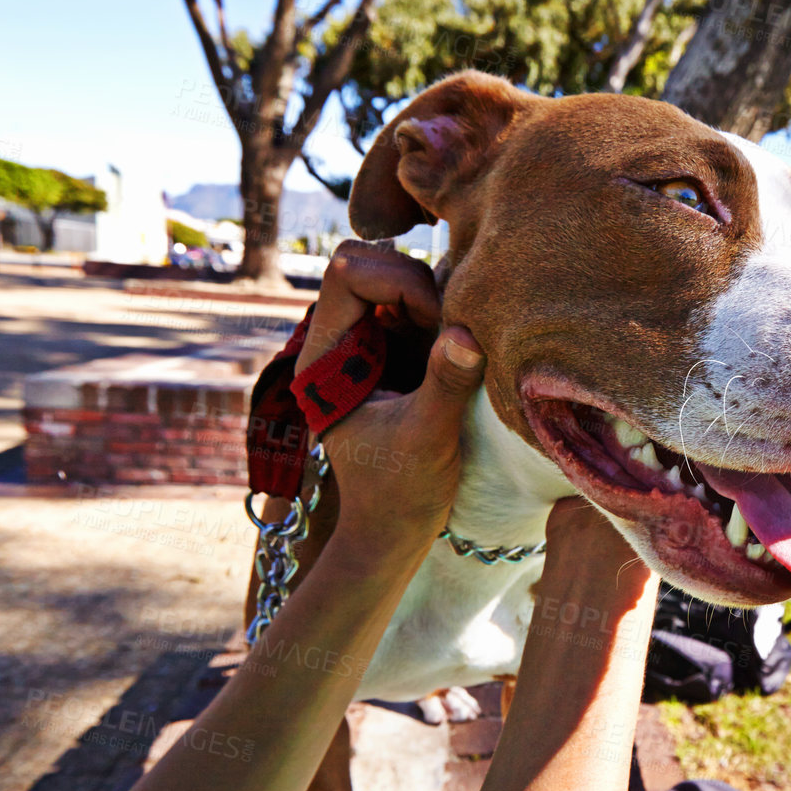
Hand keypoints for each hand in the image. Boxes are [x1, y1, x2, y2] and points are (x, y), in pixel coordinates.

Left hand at [303, 240, 485, 556]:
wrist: (396, 528)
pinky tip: (462, 352)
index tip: (434, 322)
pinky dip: (448, 315)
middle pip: (370, 262)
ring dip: (437, 301)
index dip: (395, 280)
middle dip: (418, 284)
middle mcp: (340, 341)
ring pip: (399, 278)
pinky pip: (422, 304)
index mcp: (324, 359)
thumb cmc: (402, 492)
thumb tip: (466, 335)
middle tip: (448, 330)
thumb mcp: (428, 441)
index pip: (346, 274)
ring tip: (457, 347)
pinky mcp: (397, 350)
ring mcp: (368, 343)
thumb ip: (444, 386)